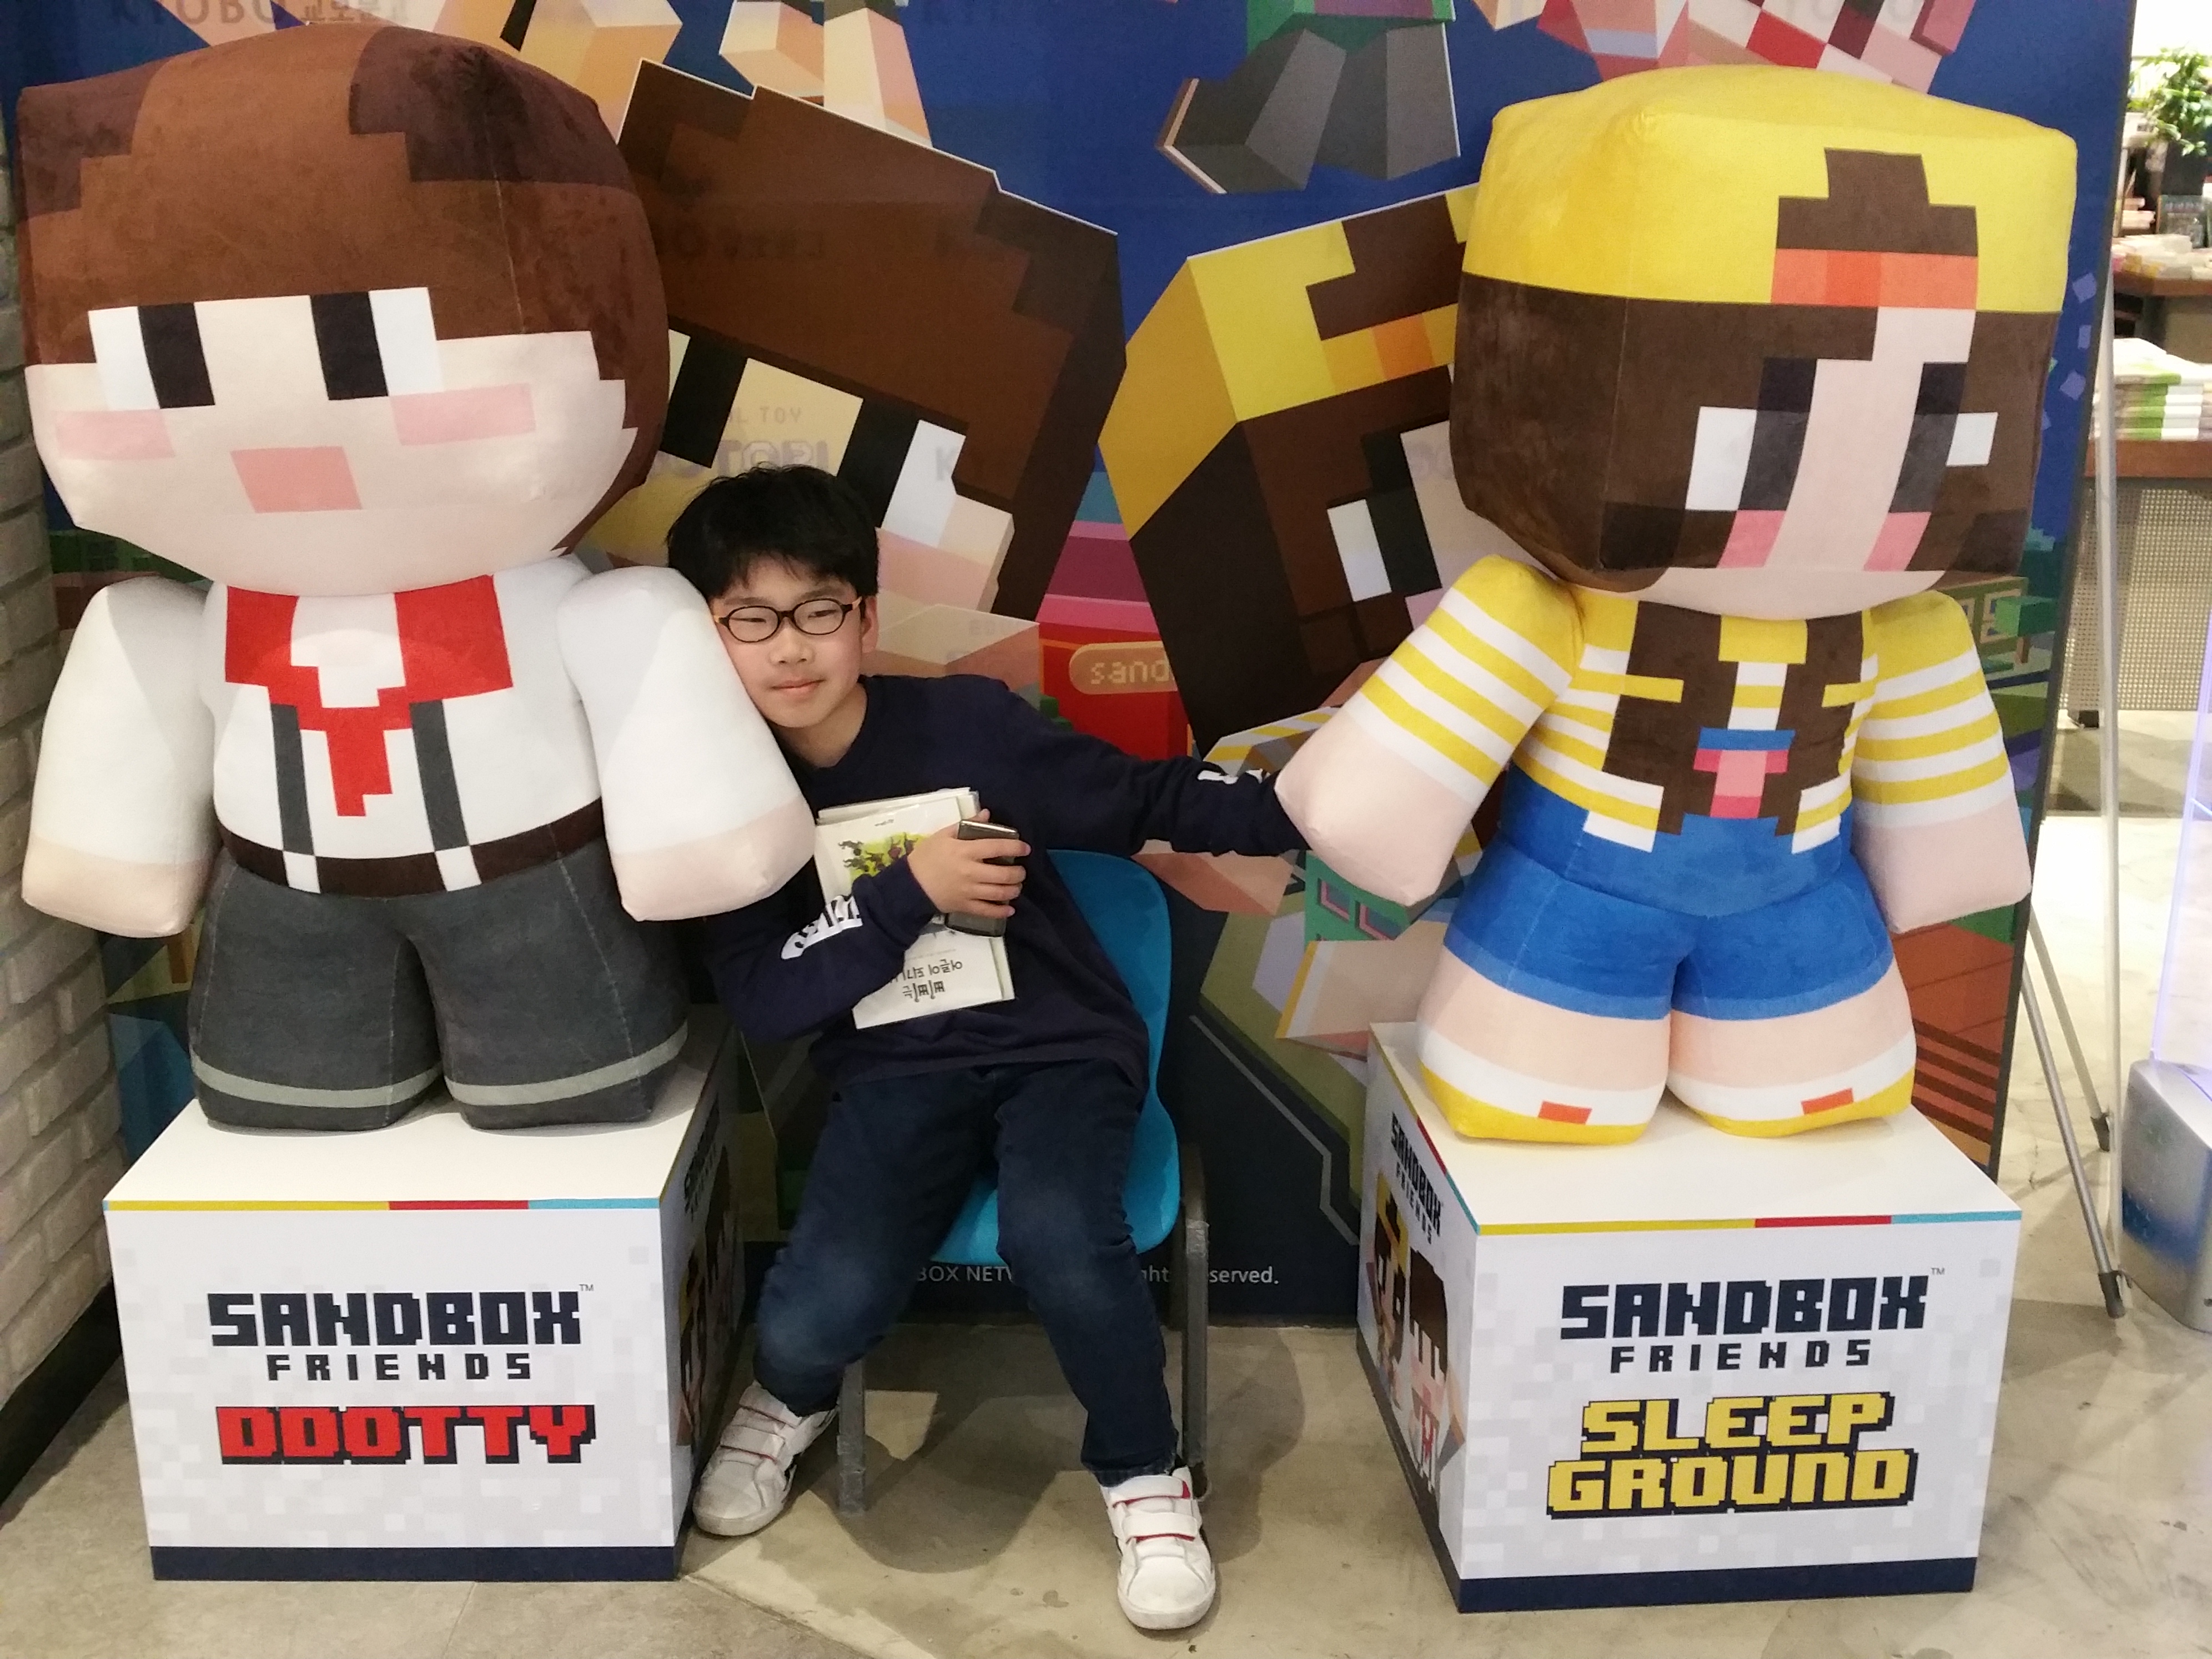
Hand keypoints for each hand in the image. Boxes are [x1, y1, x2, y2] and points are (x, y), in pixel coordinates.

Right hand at [902, 810, 1028, 918]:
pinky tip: (1009, 909)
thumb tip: (987, 813)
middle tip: (1020, 871)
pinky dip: (1001, 911)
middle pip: (1003, 874)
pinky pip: (987, 911)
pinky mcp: (964, 906)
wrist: (909, 884)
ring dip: (1013, 890)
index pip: (997, 847)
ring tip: (1016, 887)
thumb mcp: (943, 835)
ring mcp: (968, 891)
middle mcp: (971, 872)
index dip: (1015, 847)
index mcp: (966, 851)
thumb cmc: (927, 856)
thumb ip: (967, 824)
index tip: (1025, 849)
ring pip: (999, 893)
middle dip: (1018, 873)